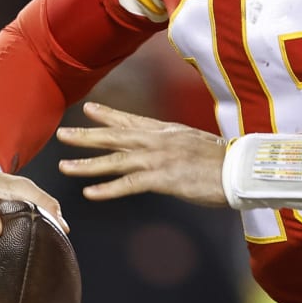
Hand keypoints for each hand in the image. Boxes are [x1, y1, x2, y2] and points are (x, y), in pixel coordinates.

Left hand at [56, 101, 226, 208]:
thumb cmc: (223, 160)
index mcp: (166, 131)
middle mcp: (157, 141)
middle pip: (114, 137)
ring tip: (65, 166)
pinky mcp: (162, 179)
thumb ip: (176, 144)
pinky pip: (128, 184)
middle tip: (62, 134)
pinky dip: (108, 189)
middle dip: (86, 136)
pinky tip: (90, 193)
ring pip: (114, 161)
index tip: (89, 109)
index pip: (131, 121)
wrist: (238, 169)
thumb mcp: (194, 143)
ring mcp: (157, 159)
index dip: (108, 115)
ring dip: (87, 164)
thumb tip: (168, 148)